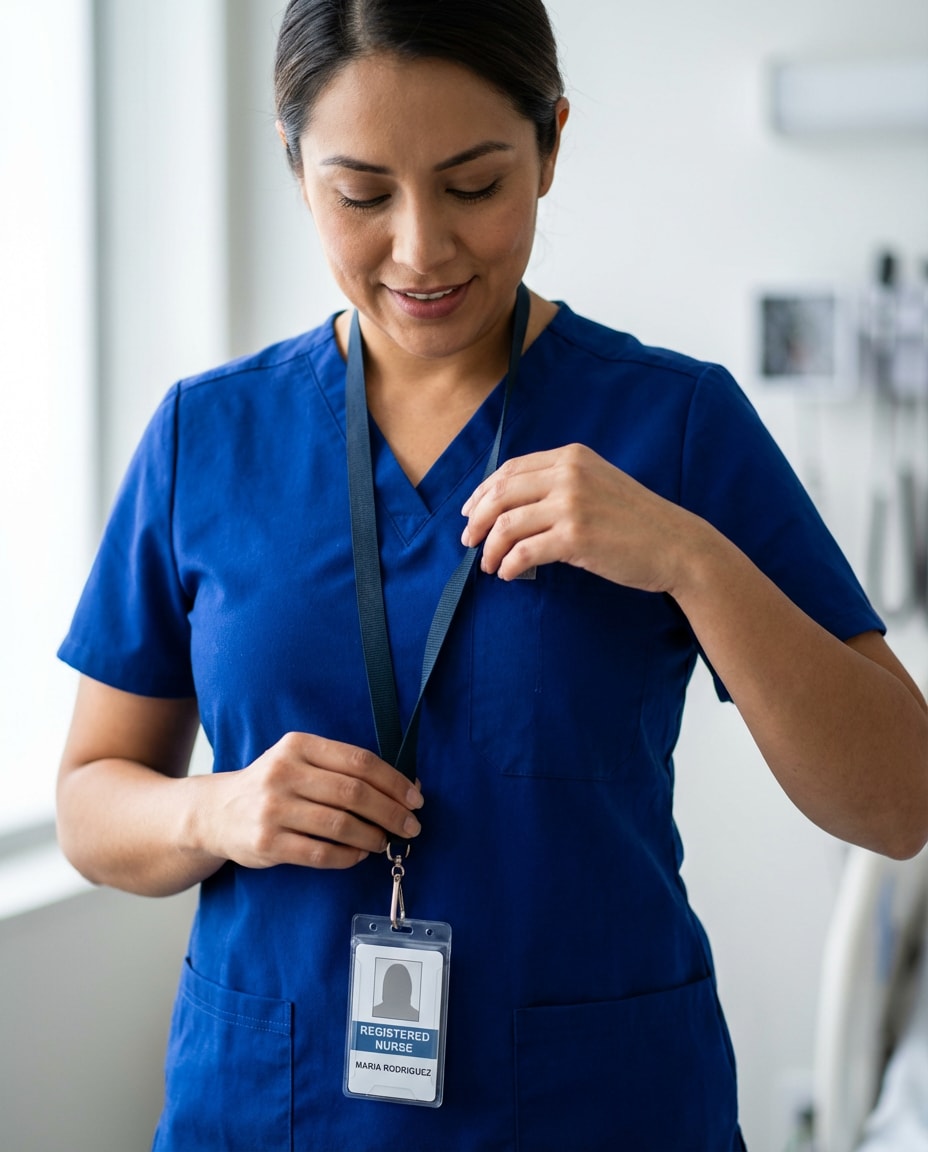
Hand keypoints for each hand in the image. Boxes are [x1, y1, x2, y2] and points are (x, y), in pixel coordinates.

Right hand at [204, 733, 423, 870]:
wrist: (216, 812)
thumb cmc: (273, 785)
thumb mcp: (298, 761)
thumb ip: (342, 769)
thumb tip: (404, 787)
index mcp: (298, 746)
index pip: (359, 761)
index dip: (393, 781)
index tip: (415, 798)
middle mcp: (283, 773)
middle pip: (354, 793)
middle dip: (391, 812)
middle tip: (410, 826)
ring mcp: (273, 809)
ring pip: (340, 825)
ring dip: (372, 836)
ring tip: (384, 842)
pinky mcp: (266, 842)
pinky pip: (320, 853)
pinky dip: (348, 856)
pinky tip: (359, 855)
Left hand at [461, 443, 699, 591]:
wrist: (676, 545)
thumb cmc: (636, 522)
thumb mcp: (597, 485)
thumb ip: (559, 484)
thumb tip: (510, 506)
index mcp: (571, 457)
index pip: (510, 470)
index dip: (483, 492)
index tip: (470, 512)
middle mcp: (569, 474)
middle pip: (501, 494)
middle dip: (477, 520)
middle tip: (469, 541)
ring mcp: (572, 504)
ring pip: (507, 525)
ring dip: (490, 549)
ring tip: (490, 565)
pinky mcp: (575, 537)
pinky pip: (524, 552)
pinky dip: (509, 565)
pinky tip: (508, 574)